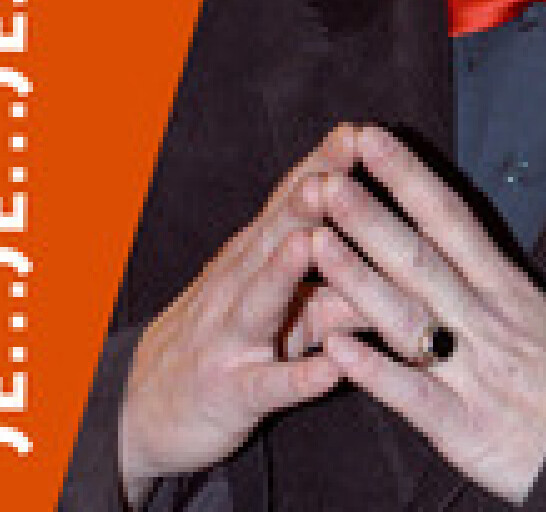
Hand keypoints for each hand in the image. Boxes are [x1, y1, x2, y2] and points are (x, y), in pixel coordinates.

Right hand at [119, 124, 366, 507]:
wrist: (145, 413)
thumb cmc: (229, 341)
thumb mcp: (280, 303)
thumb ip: (336, 278)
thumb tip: (401, 247)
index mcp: (255, 256)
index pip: (288, 201)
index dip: (320, 166)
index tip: (356, 131)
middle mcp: (238, 285)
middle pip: (273, 236)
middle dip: (304, 202)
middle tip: (335, 168)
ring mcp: (230, 339)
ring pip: (259, 300)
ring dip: (283, 271)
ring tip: (310, 243)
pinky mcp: (230, 395)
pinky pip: (266, 386)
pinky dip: (297, 378)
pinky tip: (330, 371)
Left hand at [308, 125, 545, 504]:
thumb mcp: (533, 307)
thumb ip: (482, 271)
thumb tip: (436, 222)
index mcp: (504, 285)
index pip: (448, 217)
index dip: (408, 176)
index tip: (371, 139)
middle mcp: (485, 318)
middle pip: (420, 258)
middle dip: (371, 217)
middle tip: (326, 180)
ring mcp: (473, 371)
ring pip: (408, 316)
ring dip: (359, 279)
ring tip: (315, 243)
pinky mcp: (464, 426)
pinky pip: (414, 395)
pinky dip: (375, 372)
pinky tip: (335, 350)